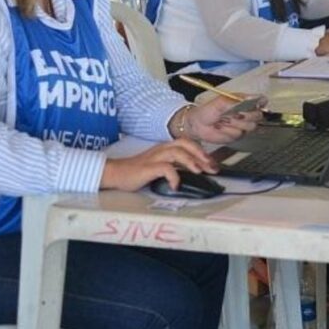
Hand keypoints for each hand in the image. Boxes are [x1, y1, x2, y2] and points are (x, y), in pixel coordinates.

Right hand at [100, 139, 215, 191]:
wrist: (116, 173)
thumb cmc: (138, 172)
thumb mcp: (160, 166)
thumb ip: (175, 166)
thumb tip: (194, 172)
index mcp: (165, 148)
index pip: (187, 143)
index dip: (202, 151)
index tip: (213, 164)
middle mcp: (161, 149)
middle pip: (185, 143)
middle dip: (201, 154)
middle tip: (212, 167)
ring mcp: (154, 157)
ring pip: (177, 152)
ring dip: (190, 161)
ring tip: (200, 172)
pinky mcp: (148, 167)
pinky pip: (165, 168)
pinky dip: (174, 176)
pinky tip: (176, 185)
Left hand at [185, 96, 261, 143]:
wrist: (198, 125)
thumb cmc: (208, 111)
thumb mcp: (221, 101)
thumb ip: (237, 99)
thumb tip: (251, 97)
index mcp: (243, 102)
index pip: (261, 101)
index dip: (260, 103)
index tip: (254, 105)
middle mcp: (246, 113)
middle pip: (258, 116)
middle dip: (244, 115)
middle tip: (232, 114)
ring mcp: (242, 125)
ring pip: (249, 126)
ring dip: (234, 124)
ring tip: (223, 121)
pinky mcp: (238, 136)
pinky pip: (239, 134)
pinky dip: (229, 131)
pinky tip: (222, 128)